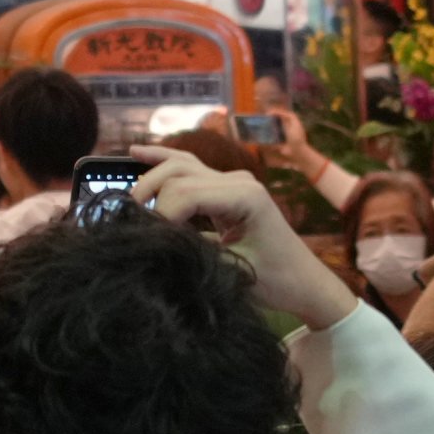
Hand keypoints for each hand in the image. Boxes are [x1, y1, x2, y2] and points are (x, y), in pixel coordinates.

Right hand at [133, 154, 354, 330]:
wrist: (306, 282)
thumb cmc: (277, 282)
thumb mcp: (235, 272)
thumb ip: (196, 252)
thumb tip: (154, 245)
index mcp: (246, 196)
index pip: (184, 194)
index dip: (159, 215)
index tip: (149, 241)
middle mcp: (239, 180)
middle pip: (177, 173)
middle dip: (148, 194)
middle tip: (131, 222)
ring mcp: (233, 180)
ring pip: (179, 166)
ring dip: (151, 179)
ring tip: (128, 200)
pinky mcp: (226, 188)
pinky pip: (189, 167)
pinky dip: (162, 159)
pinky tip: (137, 151)